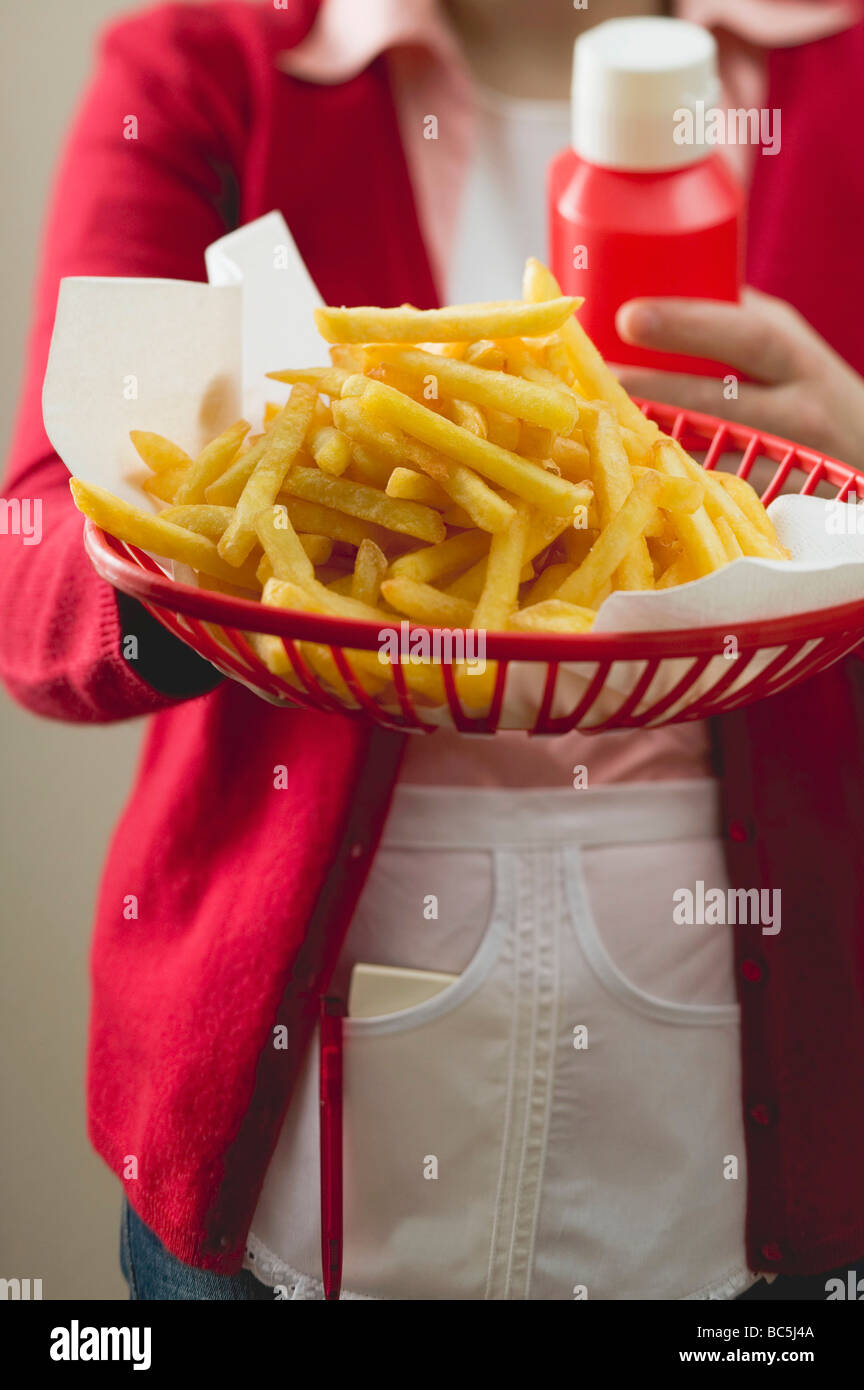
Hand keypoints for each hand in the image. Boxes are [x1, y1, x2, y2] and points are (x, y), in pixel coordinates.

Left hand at [614, 289, 863, 469]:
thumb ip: (737, 319)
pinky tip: (635, 467)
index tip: (628, 317)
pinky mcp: (770, 502)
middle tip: (600, 375)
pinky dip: (675, 476)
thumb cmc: (811, 392)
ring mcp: (784, 464)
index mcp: (796, 358)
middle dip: (655, 385)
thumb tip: (659, 281)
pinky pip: (716, 491)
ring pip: (711, 453)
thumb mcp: (789, 347)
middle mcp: (798, 412)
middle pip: (722, 398)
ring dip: (654, 437)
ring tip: (601, 421)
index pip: (747, 335)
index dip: (688, 326)